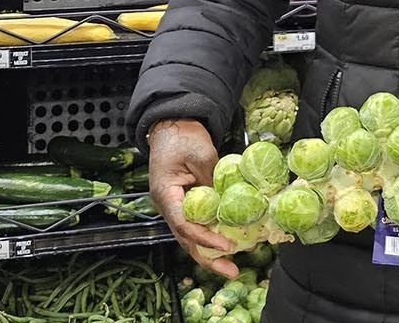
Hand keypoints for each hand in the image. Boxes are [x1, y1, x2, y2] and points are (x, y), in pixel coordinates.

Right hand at [148, 119, 237, 278]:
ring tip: (233, 266)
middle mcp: (169, 207)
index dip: (205, 238)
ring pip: (192, 237)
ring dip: (211, 251)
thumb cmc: (182, 137)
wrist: (173, 126)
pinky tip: (231, 243)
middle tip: (231, 271)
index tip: (227, 245)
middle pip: (186, 240)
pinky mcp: (188, 204)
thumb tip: (232, 202)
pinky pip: (199, 224)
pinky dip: (213, 235)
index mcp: (165, 195)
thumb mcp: (202, 155)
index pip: (184, 225)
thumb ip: (214, 180)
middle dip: (208, 258)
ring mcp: (177, 207)